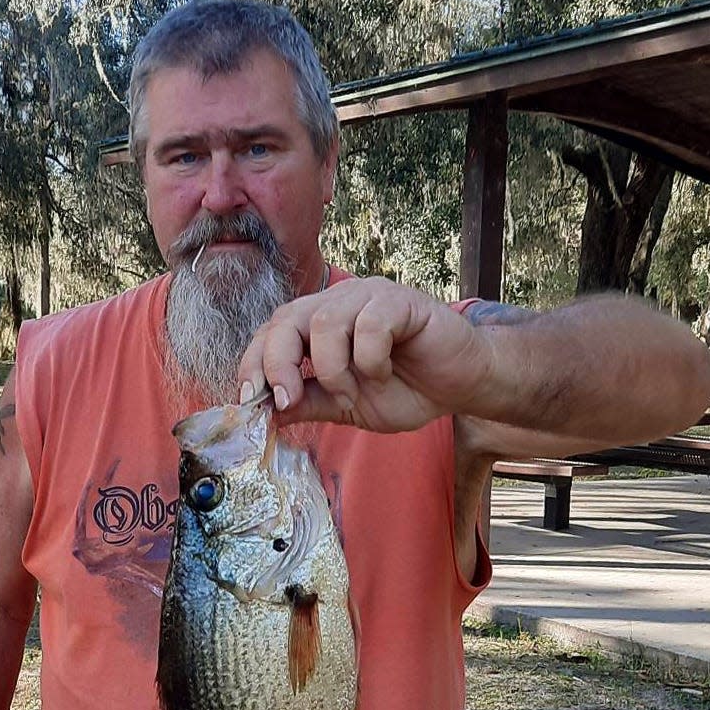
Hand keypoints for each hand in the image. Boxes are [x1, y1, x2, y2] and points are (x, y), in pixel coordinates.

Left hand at [238, 277, 487, 432]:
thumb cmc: (406, 389)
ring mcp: (368, 297)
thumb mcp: (346, 406)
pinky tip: (385, 372)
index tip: (249, 399)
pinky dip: (370, 359)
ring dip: (333, 370)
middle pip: (286, 320)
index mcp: (318, 325)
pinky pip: (369, 326)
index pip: (270, 332)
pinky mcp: (400, 301)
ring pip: (324, 324)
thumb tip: (265, 412)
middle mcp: (338, 303)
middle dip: (278, 365)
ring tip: (353, 392)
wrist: (459, 386)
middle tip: (287, 400)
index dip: (253, 363)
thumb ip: (308, 402)